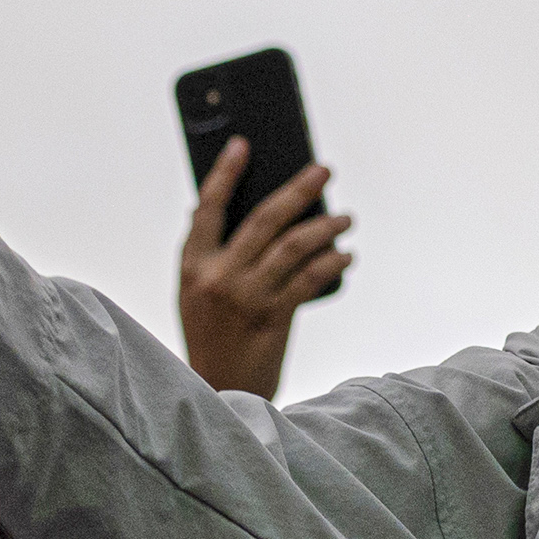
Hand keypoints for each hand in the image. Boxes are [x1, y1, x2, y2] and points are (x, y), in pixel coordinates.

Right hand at [176, 143, 353, 398]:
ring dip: (325, 227)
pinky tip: (345, 255)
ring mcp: (246, 297)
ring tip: (346, 218)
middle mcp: (217, 277)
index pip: (207, 208)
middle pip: (263, 219)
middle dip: (298, 189)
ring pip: (293, 246)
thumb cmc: (212, 339)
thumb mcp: (196, 296)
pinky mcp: (273, 317)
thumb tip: (235, 212)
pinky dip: (330, 262)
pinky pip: (309, 278)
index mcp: (192, 267)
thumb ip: (212, 258)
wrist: (218, 394)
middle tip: (324, 170)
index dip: (225, 174)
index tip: (244, 145)